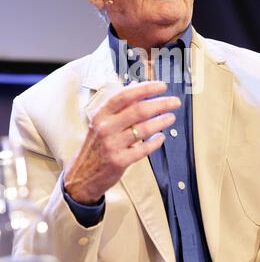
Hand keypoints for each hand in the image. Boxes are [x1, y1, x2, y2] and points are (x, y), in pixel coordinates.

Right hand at [64, 81, 180, 203]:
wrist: (81, 175)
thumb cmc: (95, 145)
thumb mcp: (101, 122)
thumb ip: (119, 105)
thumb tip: (136, 85)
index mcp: (101, 114)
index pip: (125, 95)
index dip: (145, 88)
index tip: (162, 86)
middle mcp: (105, 127)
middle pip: (138, 110)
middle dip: (161, 104)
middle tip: (175, 102)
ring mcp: (112, 145)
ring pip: (143, 129)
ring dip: (161, 121)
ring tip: (171, 117)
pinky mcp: (119, 161)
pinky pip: (143, 149)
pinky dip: (155, 142)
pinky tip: (161, 137)